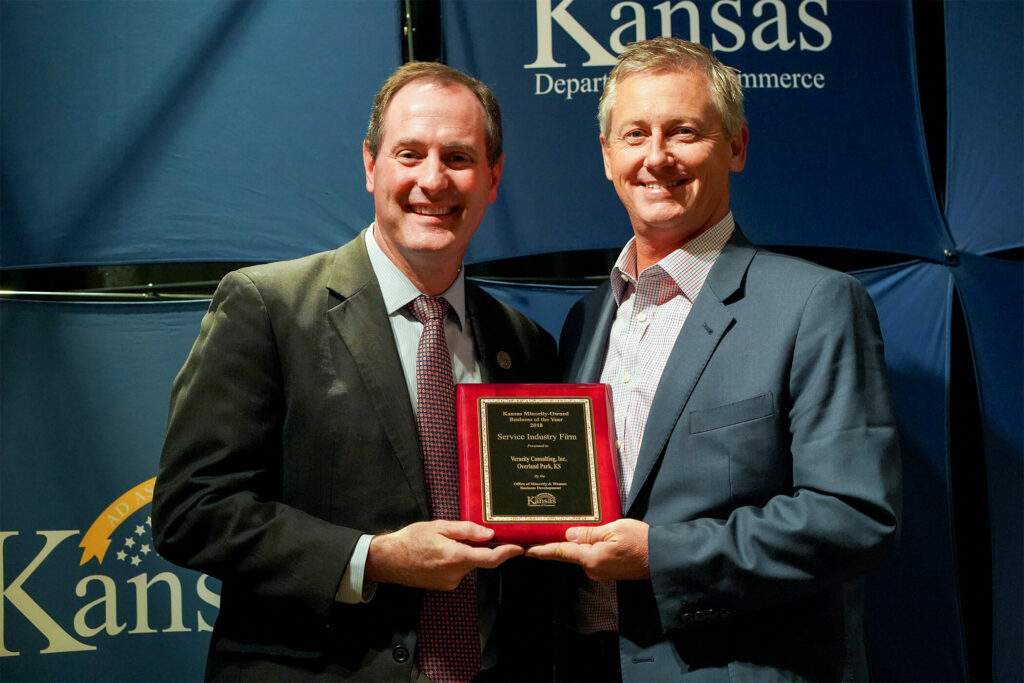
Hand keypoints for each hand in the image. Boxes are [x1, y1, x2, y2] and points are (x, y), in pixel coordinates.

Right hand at [365, 520, 522, 589]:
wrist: (388, 560)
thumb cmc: (412, 539)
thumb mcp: (439, 527)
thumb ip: (466, 530)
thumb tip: (489, 535)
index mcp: (456, 557)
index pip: (491, 558)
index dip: (508, 553)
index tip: (520, 547)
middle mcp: (455, 574)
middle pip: (479, 559)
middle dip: (476, 546)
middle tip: (462, 533)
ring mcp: (449, 583)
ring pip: (467, 565)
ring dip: (463, 553)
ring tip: (443, 542)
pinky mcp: (444, 587)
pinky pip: (457, 571)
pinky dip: (454, 561)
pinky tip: (438, 554)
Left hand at [525, 519, 650, 580]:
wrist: (662, 558)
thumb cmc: (640, 541)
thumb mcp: (614, 529)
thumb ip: (589, 532)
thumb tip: (568, 534)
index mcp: (591, 558)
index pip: (561, 552)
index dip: (542, 550)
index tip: (526, 550)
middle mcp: (593, 569)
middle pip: (570, 553)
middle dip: (560, 541)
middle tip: (547, 526)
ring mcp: (601, 572)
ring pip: (582, 554)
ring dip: (576, 543)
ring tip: (573, 526)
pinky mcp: (608, 571)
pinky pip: (592, 557)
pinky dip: (588, 547)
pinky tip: (592, 536)